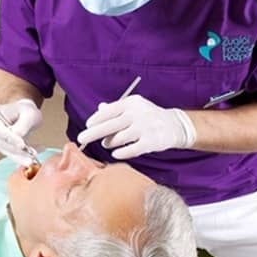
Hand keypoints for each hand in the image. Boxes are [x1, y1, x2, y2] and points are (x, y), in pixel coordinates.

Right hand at [0, 98, 42, 165]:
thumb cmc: (25, 110)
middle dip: (17, 151)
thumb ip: (23, 124)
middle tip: (32, 155)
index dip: (9, 139)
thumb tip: (18, 135)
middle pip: (2, 143)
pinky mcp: (4, 148)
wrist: (24, 114)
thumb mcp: (29, 113)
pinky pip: (13, 155)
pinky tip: (34, 156)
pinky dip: (24, 157)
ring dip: (21, 156)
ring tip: (33, 158)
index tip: (22, 145)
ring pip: (8, 152)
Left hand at [76, 95, 196, 158]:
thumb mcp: (133, 108)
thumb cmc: (148, 116)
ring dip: (109, 142)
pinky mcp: (151, 141)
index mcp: (132, 103)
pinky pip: (131, 150)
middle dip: (93, 133)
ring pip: (119, 138)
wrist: (175, 125)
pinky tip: (116, 153)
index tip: (87, 125)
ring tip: (106, 144)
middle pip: (110, 125)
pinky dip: (121, 153)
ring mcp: (145, 127)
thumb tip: (99, 108)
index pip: (109, 110)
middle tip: (81, 139)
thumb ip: (116, 109)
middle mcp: (138, 113)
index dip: (96, 119)